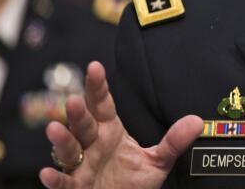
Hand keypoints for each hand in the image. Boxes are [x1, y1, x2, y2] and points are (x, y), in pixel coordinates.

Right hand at [39, 61, 202, 188]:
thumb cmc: (133, 183)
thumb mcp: (157, 161)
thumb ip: (174, 142)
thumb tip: (196, 121)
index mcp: (110, 132)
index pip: (103, 105)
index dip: (98, 87)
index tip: (95, 67)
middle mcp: (92, 145)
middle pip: (84, 125)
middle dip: (78, 113)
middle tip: (75, 99)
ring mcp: (82, 166)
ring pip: (69, 150)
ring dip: (62, 140)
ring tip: (55, 128)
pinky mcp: (76, 188)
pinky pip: (64, 183)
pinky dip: (55, 178)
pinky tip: (47, 173)